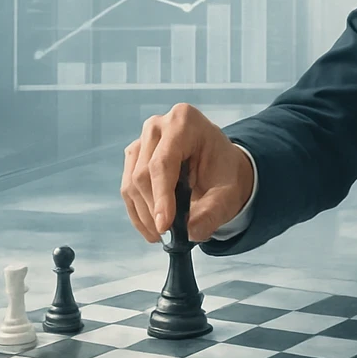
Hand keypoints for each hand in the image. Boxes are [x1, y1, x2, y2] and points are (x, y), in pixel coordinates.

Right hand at [120, 103, 254, 243]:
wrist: (221, 167)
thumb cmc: (225, 174)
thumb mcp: (228, 194)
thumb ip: (213, 213)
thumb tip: (191, 232)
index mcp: (185, 122)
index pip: (163, 163)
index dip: (161, 197)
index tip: (164, 226)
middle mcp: (158, 125)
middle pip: (143, 173)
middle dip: (153, 209)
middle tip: (167, 235)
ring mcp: (143, 140)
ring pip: (131, 183)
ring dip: (144, 214)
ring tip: (161, 235)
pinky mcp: (135, 156)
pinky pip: (128, 188)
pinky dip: (138, 212)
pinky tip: (151, 228)